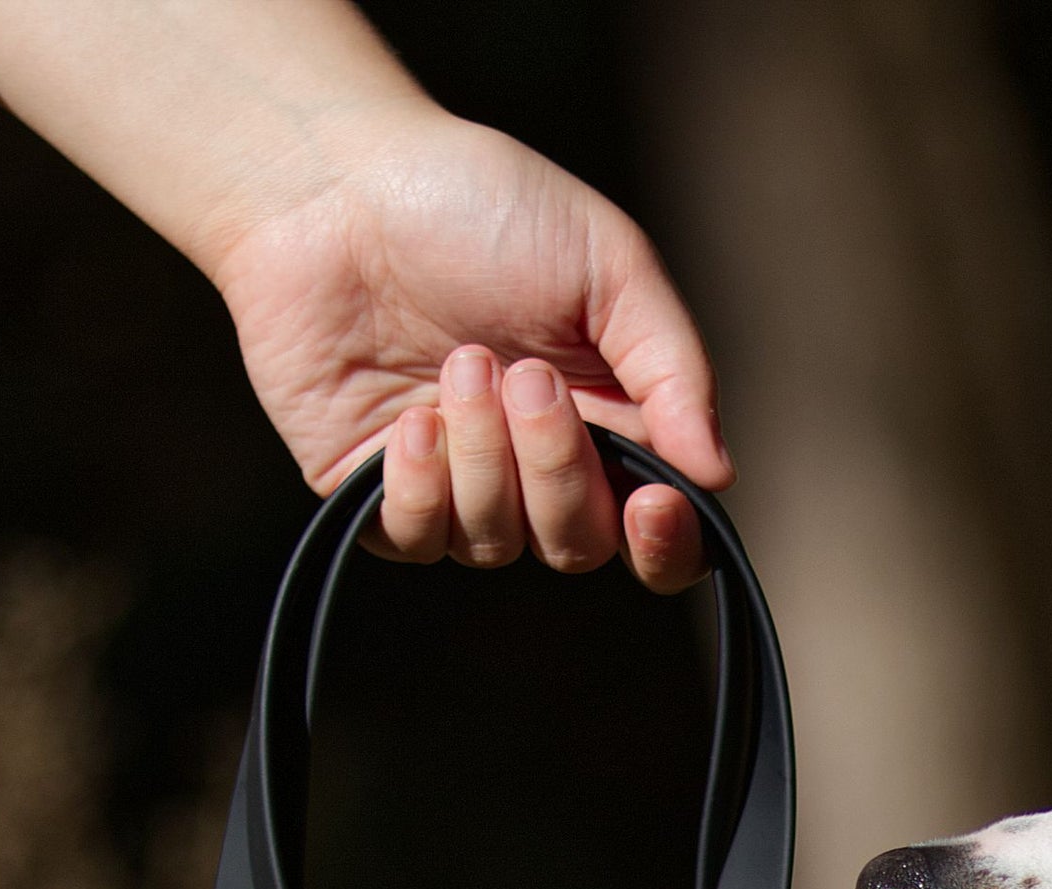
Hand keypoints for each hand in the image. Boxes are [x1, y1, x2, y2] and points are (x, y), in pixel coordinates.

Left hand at [208, 107, 731, 591]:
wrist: (333, 182)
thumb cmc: (477, 203)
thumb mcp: (610, 264)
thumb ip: (674, 370)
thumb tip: (718, 474)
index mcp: (610, 418)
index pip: (659, 530)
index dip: (668, 543)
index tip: (656, 502)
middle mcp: (535, 466)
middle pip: (581, 543)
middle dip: (558, 469)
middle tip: (526, 376)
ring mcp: (454, 481)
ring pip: (499, 543)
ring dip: (485, 457)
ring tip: (459, 363)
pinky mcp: (373, 488)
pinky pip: (418, 539)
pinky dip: (422, 487)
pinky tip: (411, 417)